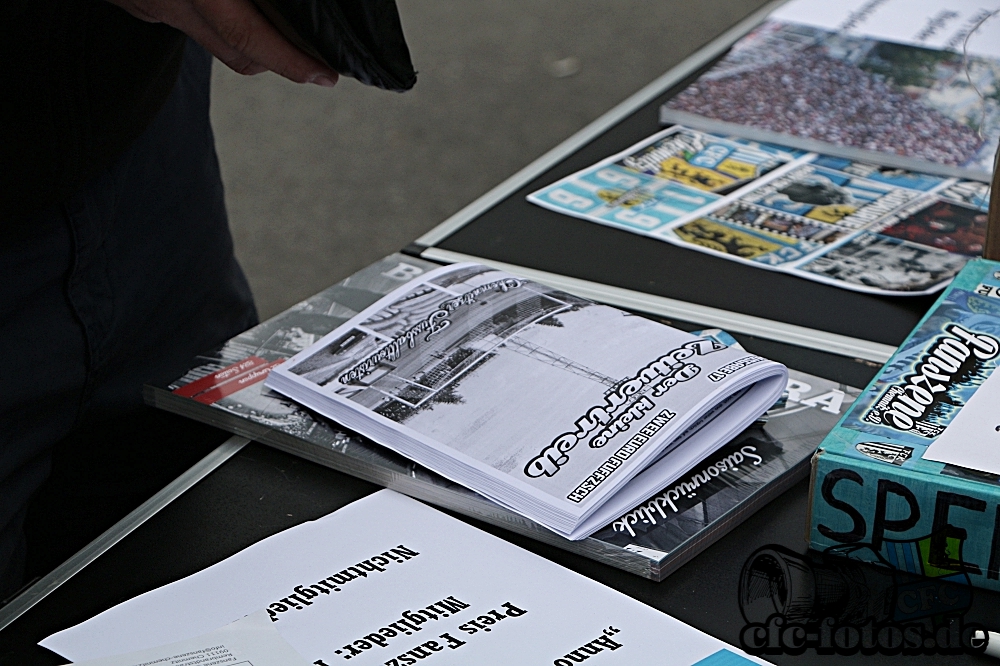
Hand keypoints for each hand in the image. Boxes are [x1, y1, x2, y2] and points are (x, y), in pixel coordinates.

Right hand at [106, 0, 338, 86]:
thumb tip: (272, 1)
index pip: (248, 36)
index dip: (292, 61)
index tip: (325, 77)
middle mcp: (167, 2)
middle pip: (238, 55)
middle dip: (281, 61)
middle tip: (316, 60)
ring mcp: (146, 5)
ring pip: (213, 40)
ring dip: (250, 38)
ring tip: (284, 27)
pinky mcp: (137, 2)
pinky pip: (186, 18)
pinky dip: (215, 13)